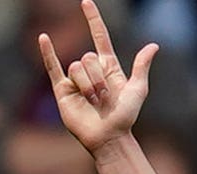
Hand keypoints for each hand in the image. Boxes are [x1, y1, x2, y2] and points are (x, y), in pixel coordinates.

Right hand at [38, 0, 156, 155]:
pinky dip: (47, 52)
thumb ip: (141, 66)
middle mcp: (91, 71)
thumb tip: (153, 45)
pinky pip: (52, 67)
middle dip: (98, 78)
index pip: (100, 37)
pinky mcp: (62, 89)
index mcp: (109, 68)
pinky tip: (43, 38)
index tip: (86, 2)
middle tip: (105, 98)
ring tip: (94, 102)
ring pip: (76, 66)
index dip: (93, 20)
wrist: (109, 137)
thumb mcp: (137, 90)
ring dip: (88, 85)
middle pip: (89, 57)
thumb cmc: (126, 117)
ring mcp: (75, 79)